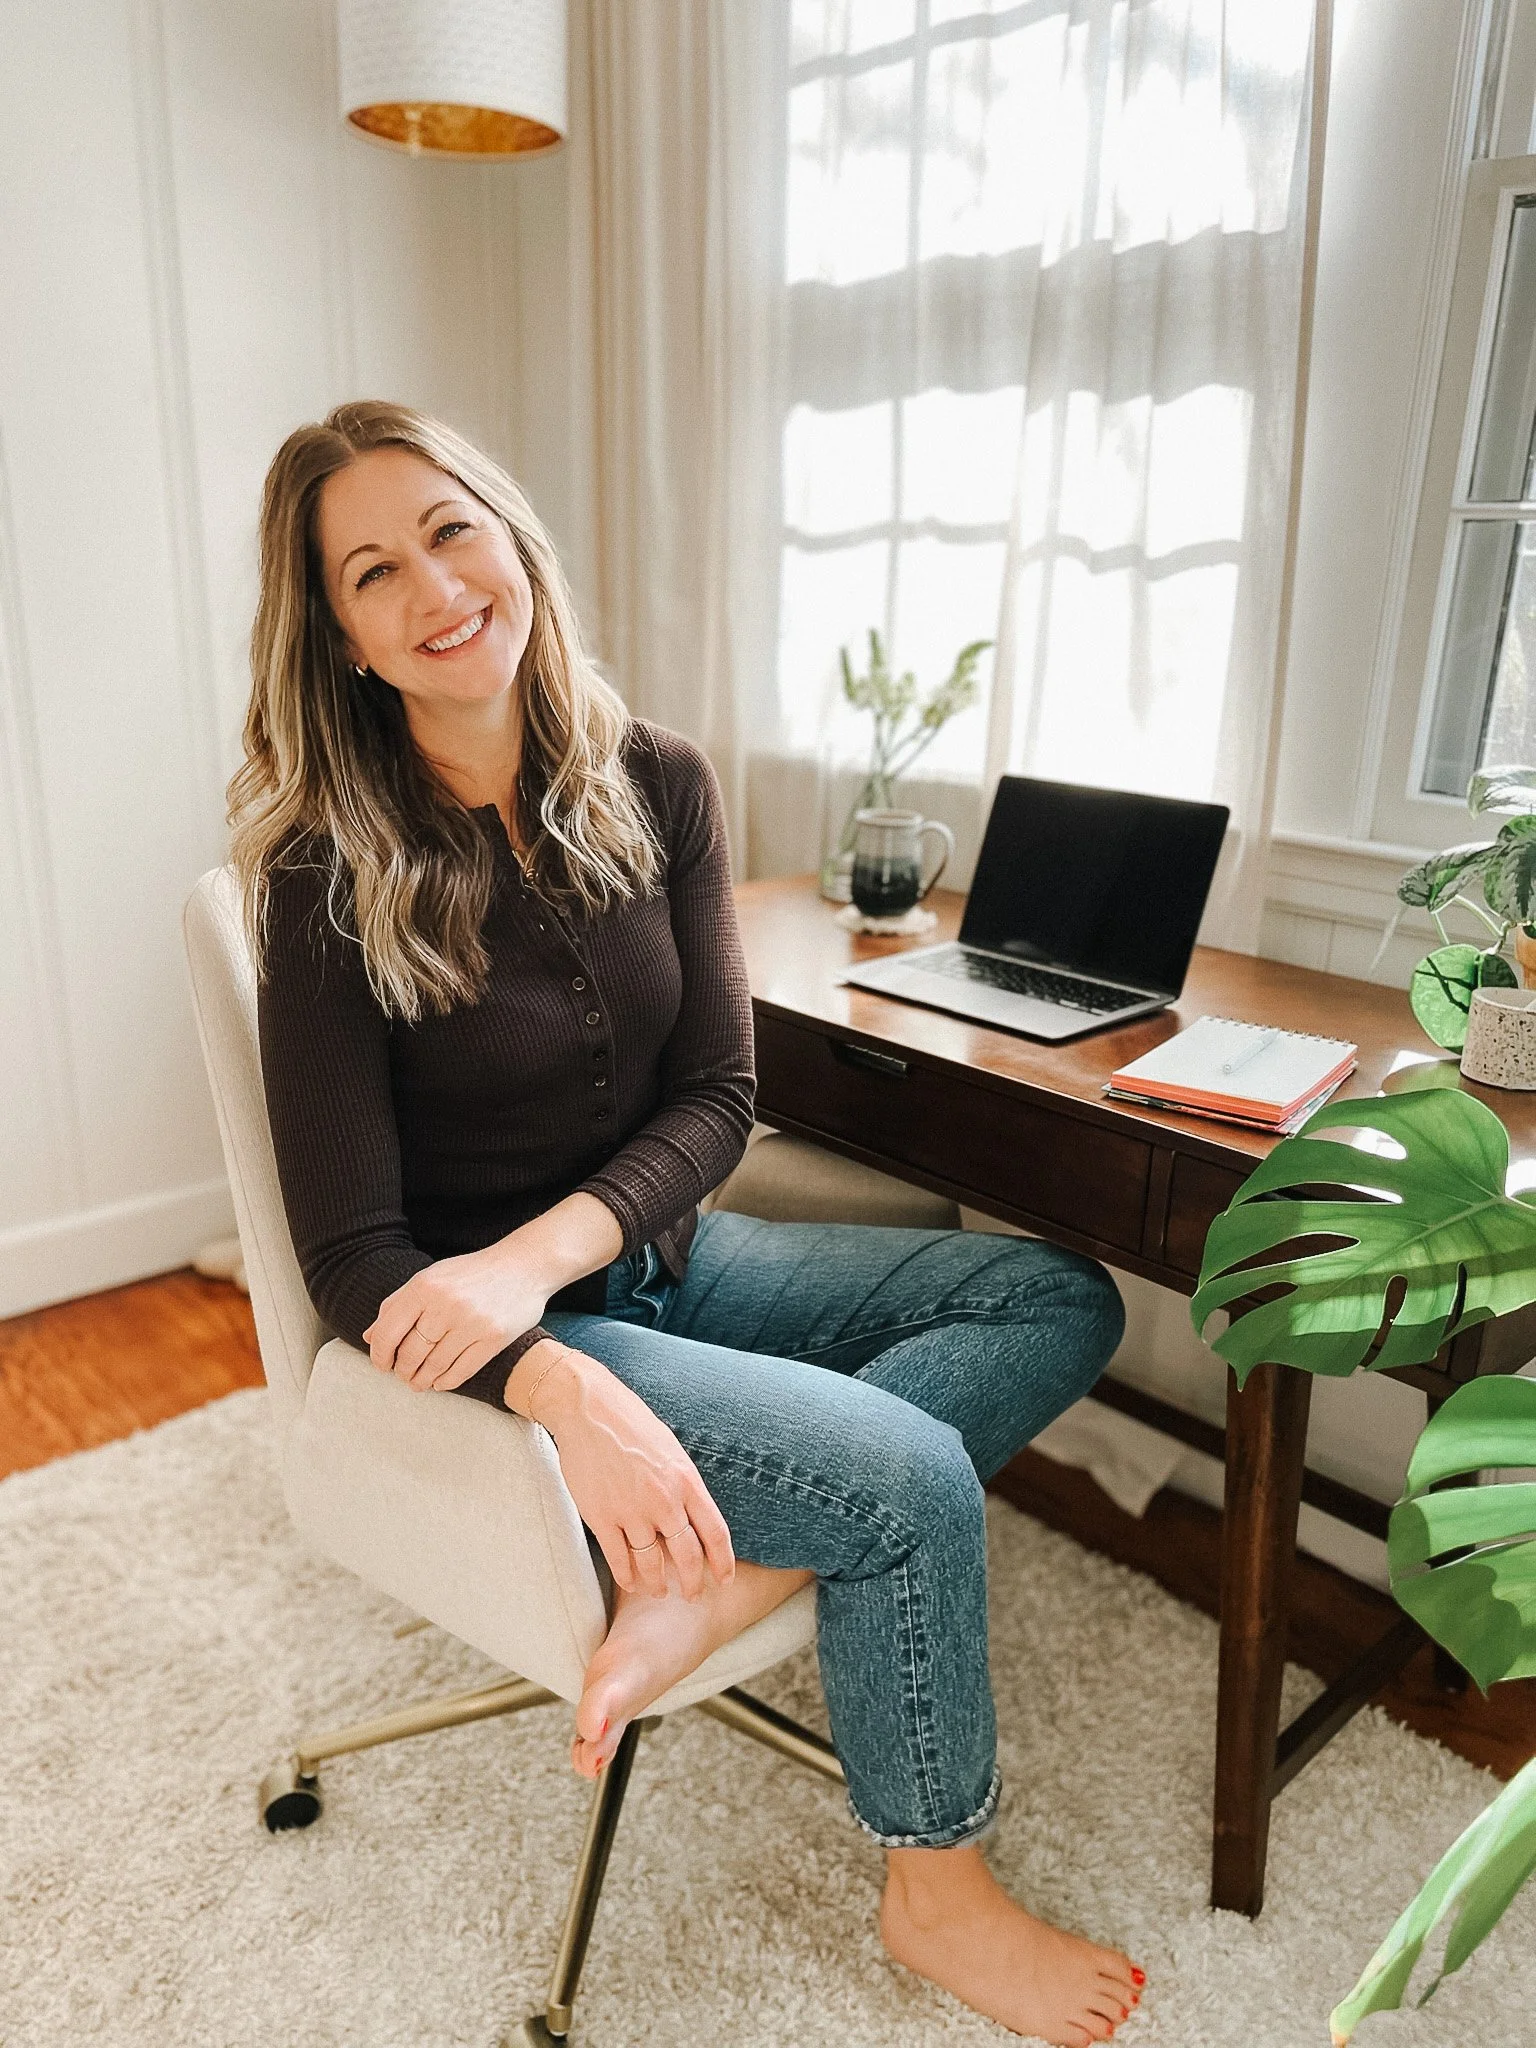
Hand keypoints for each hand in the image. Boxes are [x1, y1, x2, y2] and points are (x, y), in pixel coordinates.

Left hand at [361, 1242, 547, 1390]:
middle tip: (402, 1375)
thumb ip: (398, 1304)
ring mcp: (472, 1323)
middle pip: (410, 1352)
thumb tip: (369, 1336)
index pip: (388, 1331)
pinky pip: (461, 1371)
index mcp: (425, 1286)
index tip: (381, 1364)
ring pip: (434, 1365)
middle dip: (401, 1370)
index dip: (379, 1354)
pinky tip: (440, 1382)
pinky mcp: (493, 1339)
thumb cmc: (472, 1273)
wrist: (524, 1266)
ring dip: (421, 1379)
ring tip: (418, 1382)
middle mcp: (446, 1304)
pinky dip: (446, 1382)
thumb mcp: (431, 1277)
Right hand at [516, 1344, 734, 1599]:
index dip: (723, 1562)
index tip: (725, 1579)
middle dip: (693, 1582)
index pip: (715, 1533)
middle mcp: (663, 1500)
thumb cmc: (632, 1425)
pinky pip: (619, 1559)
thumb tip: (693, 1515)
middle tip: (693, 1594)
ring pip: (652, 1563)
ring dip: (658, 1584)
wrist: (589, 1411)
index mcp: (686, 1481)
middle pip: (687, 1556)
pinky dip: (627, 1576)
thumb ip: (683, 1485)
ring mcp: (632, 1511)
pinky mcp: (602, 1517)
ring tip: (660, 1592)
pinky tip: (631, 1583)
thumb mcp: (671, 1451)